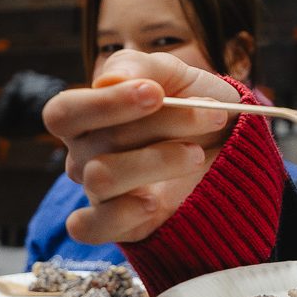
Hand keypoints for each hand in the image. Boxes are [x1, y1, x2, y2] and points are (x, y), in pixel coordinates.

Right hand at [42, 50, 239, 245]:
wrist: (232, 144)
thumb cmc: (194, 103)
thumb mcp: (175, 73)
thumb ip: (139, 66)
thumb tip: (109, 81)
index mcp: (86, 117)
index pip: (63, 112)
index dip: (105, 103)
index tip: (156, 92)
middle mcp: (84, 155)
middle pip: (95, 144)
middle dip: (159, 125)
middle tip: (209, 114)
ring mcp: (101, 193)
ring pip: (102, 179)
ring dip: (160, 160)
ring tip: (198, 153)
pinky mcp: (121, 225)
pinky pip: (89, 229)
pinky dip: (122, 214)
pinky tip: (155, 202)